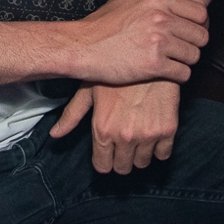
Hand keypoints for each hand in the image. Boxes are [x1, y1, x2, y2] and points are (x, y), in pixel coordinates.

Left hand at [50, 80, 180, 172]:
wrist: (149, 55)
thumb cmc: (116, 70)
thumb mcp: (89, 89)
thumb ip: (72, 115)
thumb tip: (55, 135)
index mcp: (103, 129)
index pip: (103, 166)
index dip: (105, 161)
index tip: (109, 153)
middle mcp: (124, 136)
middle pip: (123, 168)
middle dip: (122, 159)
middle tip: (123, 144)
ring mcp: (147, 134)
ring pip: (142, 163)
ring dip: (139, 154)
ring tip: (138, 136)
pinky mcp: (168, 129)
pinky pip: (163, 154)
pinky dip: (158, 148)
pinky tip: (153, 133)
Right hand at [63, 0, 207, 87]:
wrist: (82, 47)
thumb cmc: (102, 24)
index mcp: (158, 0)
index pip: (200, 14)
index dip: (199, 25)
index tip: (190, 32)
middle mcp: (161, 19)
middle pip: (201, 36)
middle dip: (193, 44)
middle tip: (182, 49)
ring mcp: (158, 42)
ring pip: (194, 56)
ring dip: (186, 61)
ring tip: (173, 61)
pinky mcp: (154, 65)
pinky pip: (183, 73)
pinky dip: (178, 76)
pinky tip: (167, 72)